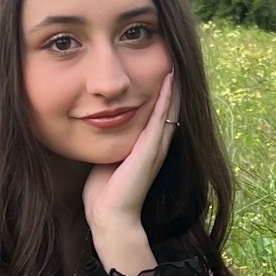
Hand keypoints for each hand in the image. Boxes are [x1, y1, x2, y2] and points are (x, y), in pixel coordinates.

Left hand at [82, 70, 180, 231]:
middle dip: (174, 85)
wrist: (110, 217)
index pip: (159, 114)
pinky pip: (162, 118)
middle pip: (170, 108)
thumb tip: (97, 124)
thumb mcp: (107, 158)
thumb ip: (109, 142)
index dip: (162, 93)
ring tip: (178, 61)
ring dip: (175, 86)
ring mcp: (155, 147)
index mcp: (146, 148)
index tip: (163, 69)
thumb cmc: (104, 193)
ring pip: (170, 109)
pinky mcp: (150, 150)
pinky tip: (170, 79)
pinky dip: (167, 98)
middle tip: (176, 58)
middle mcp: (156, 145)